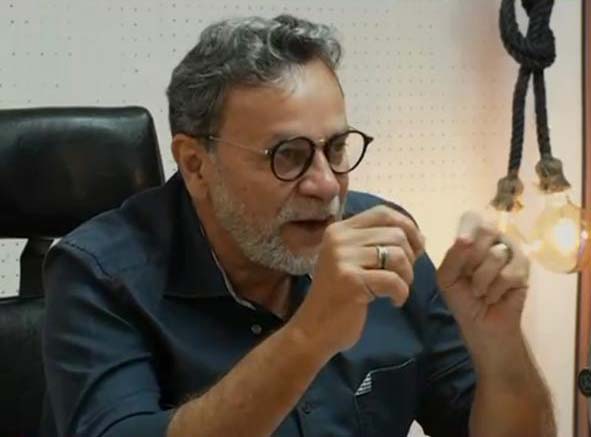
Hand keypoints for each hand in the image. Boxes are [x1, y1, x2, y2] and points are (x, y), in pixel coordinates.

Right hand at [289, 205, 424, 356]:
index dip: (407, 226)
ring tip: (397, 289)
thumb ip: (380, 244)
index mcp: (339, 230)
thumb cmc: (338, 296)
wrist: (314, 329)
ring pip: (397, 255)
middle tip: (403, 277)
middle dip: (410, 257)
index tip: (415, 248)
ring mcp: (343, 259)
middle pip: (395, 234)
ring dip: (406, 276)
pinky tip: (393, 302)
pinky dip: (401, 293)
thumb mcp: (354, 262)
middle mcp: (339, 239)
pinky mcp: (351, 281)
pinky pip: (393, 280)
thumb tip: (420, 236)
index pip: (382, 212)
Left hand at [437, 211, 529, 341]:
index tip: (462, 243)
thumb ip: (453, 257)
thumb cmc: (461, 298)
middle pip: (486, 230)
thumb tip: (466, 239)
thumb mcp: (447, 278)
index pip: (472, 217)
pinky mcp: (524, 271)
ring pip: (496, 254)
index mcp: (472, 238)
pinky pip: (509, 274)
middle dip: (471, 258)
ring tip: (479, 291)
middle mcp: (493, 241)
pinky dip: (495, 290)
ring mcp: (511, 253)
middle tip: (467, 275)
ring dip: (481, 280)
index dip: (467, 228)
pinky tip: (493, 297)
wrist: (479, 325)